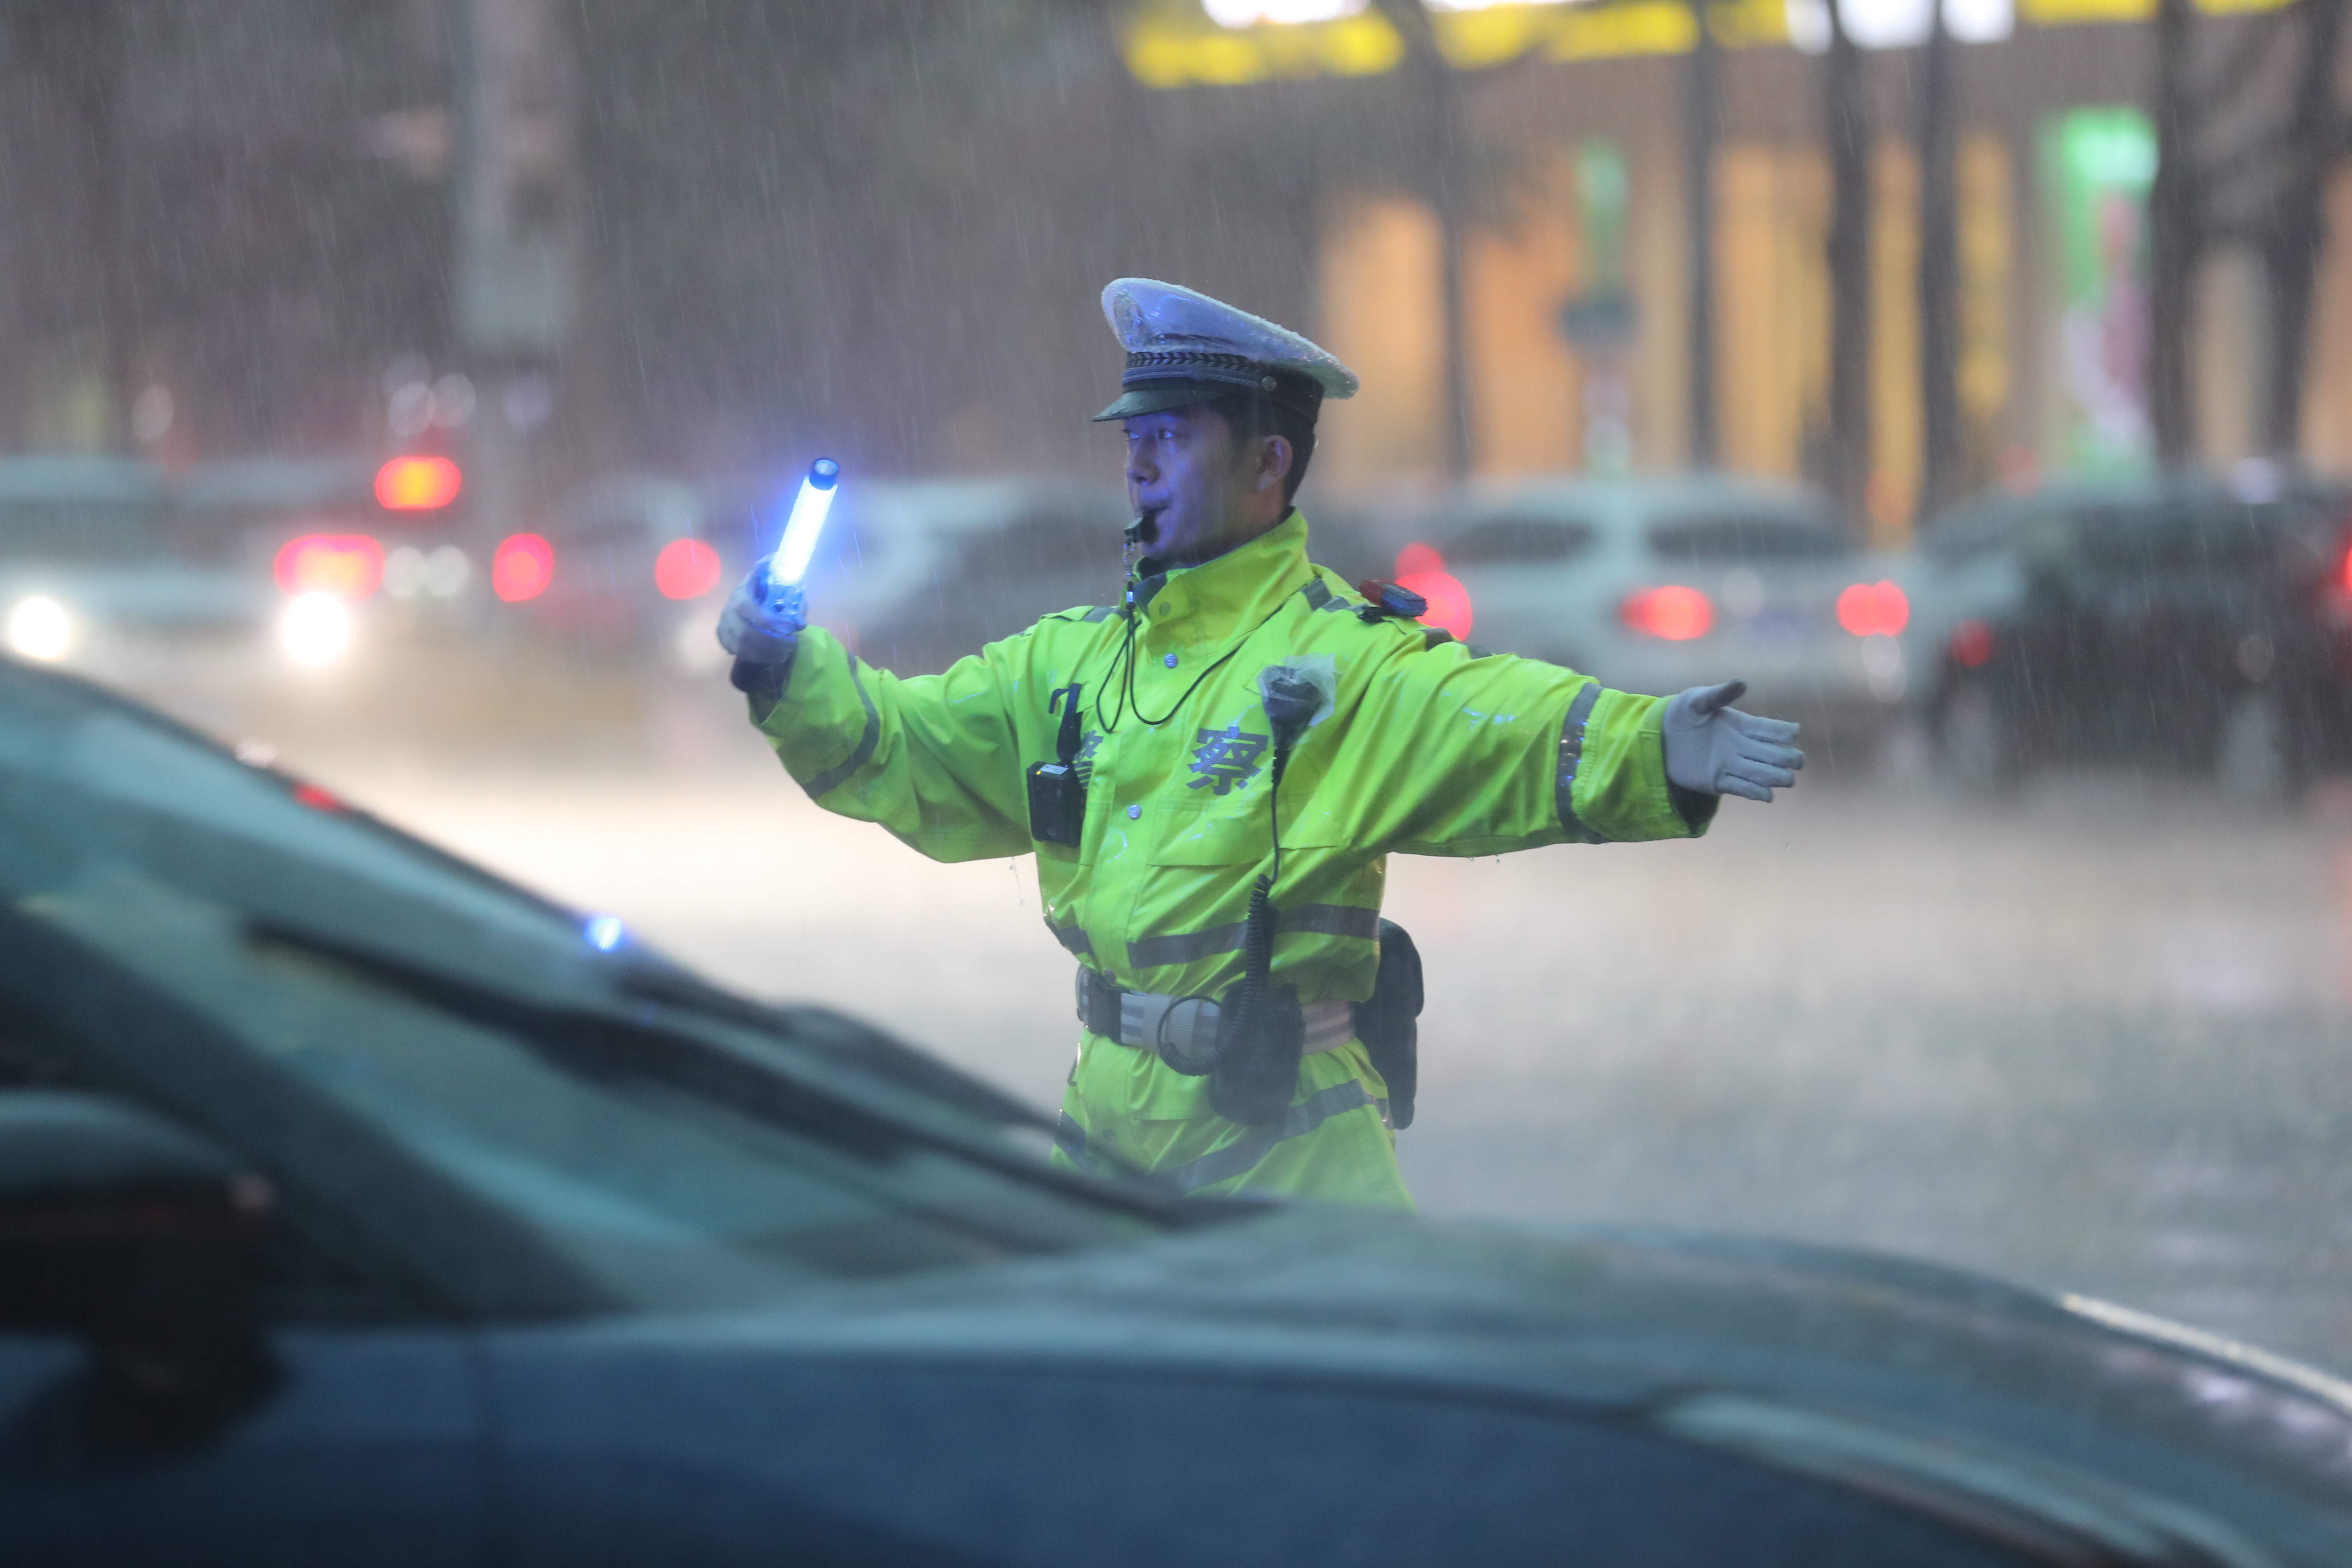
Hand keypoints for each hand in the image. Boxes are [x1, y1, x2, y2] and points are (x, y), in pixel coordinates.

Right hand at [717, 563, 804, 665]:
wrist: (750, 595)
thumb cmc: (767, 592)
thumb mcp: (781, 590)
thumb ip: (792, 604)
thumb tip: (800, 624)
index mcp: (740, 594)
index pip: (748, 608)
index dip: (770, 620)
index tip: (791, 627)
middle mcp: (728, 611)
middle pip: (745, 633)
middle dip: (772, 642)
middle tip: (791, 644)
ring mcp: (724, 627)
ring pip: (741, 647)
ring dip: (767, 653)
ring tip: (785, 653)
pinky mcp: (725, 639)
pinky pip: (740, 653)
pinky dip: (759, 658)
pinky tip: (774, 656)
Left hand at [1662, 679, 1803, 802]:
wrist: (1660, 736)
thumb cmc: (1682, 713)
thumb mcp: (1697, 700)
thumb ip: (1720, 694)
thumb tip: (1742, 682)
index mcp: (1741, 725)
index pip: (1770, 729)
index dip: (1784, 732)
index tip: (1794, 733)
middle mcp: (1741, 746)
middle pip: (1772, 754)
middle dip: (1788, 758)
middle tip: (1797, 762)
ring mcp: (1731, 765)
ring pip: (1761, 774)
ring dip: (1776, 778)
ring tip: (1788, 780)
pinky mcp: (1717, 781)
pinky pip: (1741, 788)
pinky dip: (1755, 793)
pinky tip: (1768, 796)